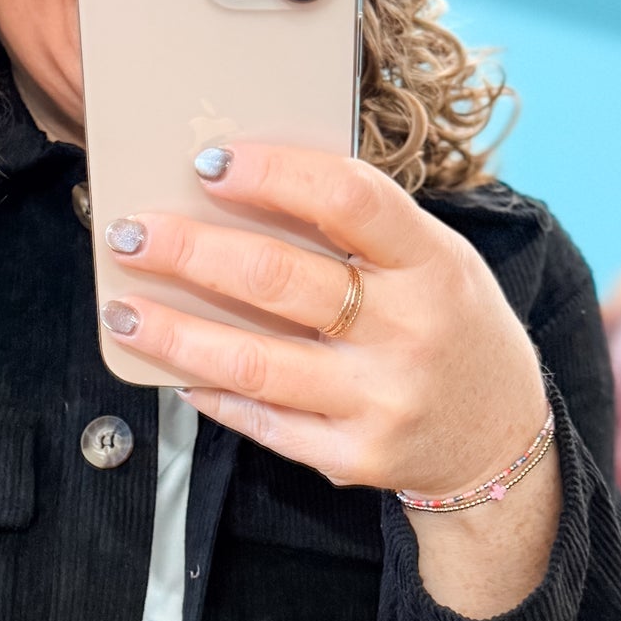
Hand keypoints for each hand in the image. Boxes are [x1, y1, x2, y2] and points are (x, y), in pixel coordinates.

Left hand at [98, 144, 561, 616]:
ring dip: (173, 331)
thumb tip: (242, 187)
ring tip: (122, 307)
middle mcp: (410, 331)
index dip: (273, 175)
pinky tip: (171, 369)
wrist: (498, 443)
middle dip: (189, 251)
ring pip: (253, 362)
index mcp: (433, 263)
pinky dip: (209, 392)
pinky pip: (262, 421)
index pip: (348, 200)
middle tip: (130, 233)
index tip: (210, 162)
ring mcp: (382, 401)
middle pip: (279, 280)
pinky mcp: (354, 457)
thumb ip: (360, 229)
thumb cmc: (450, 328)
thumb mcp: (435, 261)